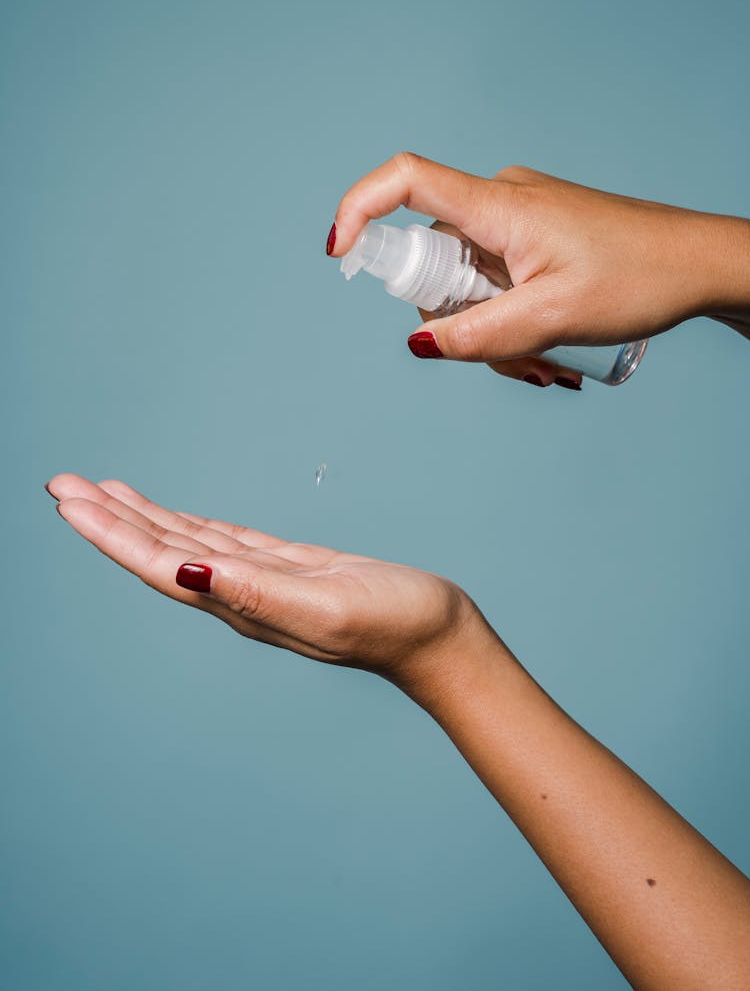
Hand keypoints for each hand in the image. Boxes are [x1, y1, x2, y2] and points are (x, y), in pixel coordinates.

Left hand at [46, 474, 478, 690]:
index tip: (67, 501)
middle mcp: (239, 594)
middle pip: (159, 550)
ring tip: (102, 491)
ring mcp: (262, 582)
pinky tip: (174, 517)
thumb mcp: (324, 606)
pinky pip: (223, 539)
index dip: (110, 533)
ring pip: (186, 541)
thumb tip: (188, 571)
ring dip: (141, 517)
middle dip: (110, 518)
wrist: (438, 637)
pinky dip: (190, 523)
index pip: (159, 563)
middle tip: (63, 483)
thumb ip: (256, 592)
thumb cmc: (393, 623)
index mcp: (241, 603)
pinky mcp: (287, 569)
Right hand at [330, 155, 749, 386]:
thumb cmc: (639, 277)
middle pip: (435, 259)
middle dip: (456, 320)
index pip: (405, 181)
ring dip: (490, 329)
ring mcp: (520, 220)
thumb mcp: (552, 319)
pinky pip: (495, 278)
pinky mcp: (536, 236)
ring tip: (546, 361)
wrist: (700, 263)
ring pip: (468, 280)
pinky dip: (508, 317)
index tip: (339, 252)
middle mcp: (502, 202)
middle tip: (514, 359)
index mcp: (498, 206)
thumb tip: (418, 343)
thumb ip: (478, 337)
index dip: (359, 208)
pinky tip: (550, 346)